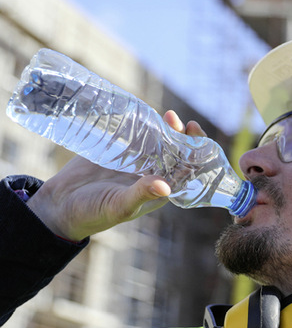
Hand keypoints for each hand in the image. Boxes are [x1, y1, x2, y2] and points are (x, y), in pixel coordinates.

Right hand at [27, 111, 206, 241]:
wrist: (60, 205)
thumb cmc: (93, 213)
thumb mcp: (119, 206)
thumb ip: (141, 195)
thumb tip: (166, 186)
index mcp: (159, 190)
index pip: (186, 171)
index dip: (196, 156)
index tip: (195, 142)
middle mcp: (151, 174)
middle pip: (175, 152)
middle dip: (182, 137)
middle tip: (178, 121)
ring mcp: (136, 161)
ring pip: (159, 141)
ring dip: (166, 128)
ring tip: (168, 115)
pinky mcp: (119, 150)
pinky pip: (137, 135)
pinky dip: (144, 125)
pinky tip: (146, 114)